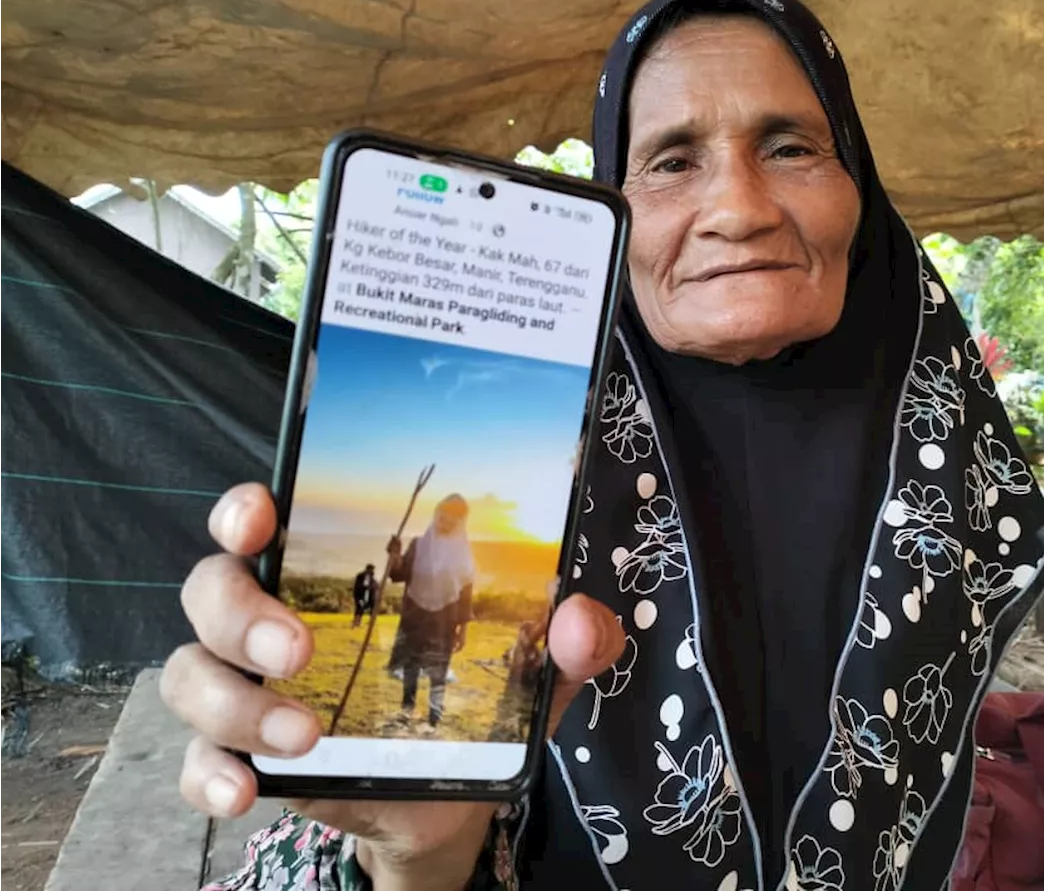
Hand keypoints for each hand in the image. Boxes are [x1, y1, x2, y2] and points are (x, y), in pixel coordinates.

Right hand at [160, 483, 624, 890]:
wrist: (447, 807)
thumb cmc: (472, 711)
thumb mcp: (529, 674)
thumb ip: (564, 643)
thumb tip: (578, 620)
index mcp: (333, 579)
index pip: (263, 523)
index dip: (246, 510)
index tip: (261, 516)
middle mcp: (270, 622)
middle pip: (211, 589)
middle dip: (243, 613)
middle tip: (300, 649)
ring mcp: (248, 691)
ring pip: (192, 675)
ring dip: (240, 701)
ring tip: (307, 735)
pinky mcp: (242, 758)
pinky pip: (194, 761)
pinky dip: (211, 773)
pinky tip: (247, 790)